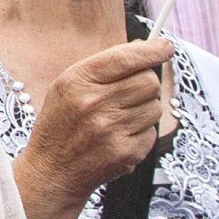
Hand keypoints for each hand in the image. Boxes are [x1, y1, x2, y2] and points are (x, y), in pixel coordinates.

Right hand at [30, 37, 176, 202]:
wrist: (52, 171)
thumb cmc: (61, 125)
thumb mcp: (67, 86)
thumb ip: (104, 64)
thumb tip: (145, 47)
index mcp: (78, 81)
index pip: (126, 58)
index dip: (152, 51)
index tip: (165, 47)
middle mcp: (94, 104)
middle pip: (149, 81)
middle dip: (147, 83)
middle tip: (133, 91)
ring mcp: (111, 130)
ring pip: (155, 107)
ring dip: (145, 109)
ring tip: (120, 118)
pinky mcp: (126, 153)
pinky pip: (152, 132)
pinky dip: (142, 132)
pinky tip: (121, 136)